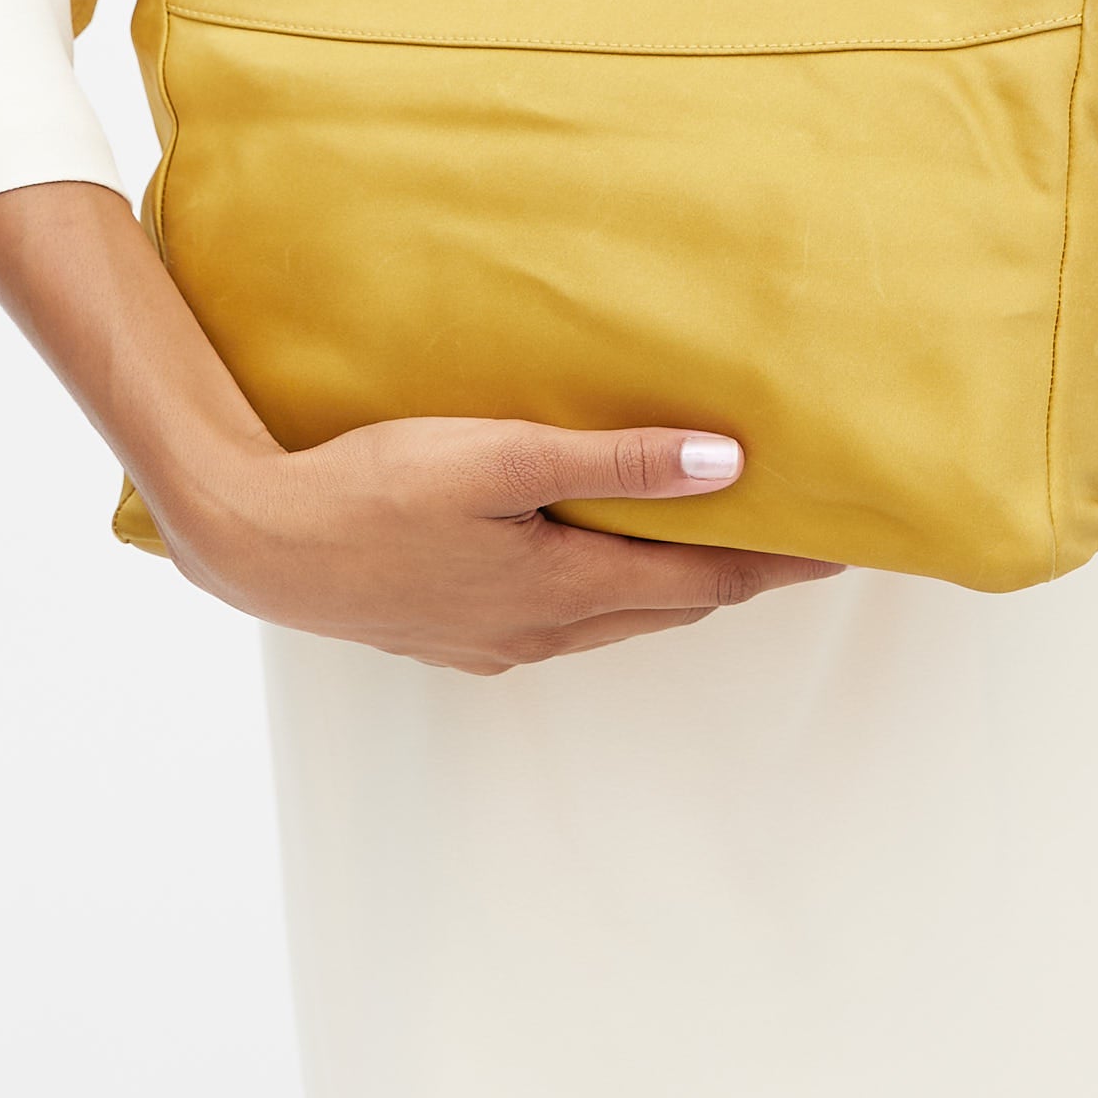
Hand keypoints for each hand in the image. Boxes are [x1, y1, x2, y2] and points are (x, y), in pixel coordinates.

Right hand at [152, 414, 844, 672]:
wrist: (255, 540)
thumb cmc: (373, 489)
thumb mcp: (502, 456)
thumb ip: (616, 457)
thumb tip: (726, 467)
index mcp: (563, 588)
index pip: (703, 580)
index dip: (775, 562)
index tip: (842, 546)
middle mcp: (540, 630)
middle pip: (667, 604)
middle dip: (735, 573)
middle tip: (792, 539)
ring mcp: (493, 642)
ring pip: (612, 616)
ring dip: (669, 584)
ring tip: (711, 542)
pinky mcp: (452, 636)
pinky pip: (559, 619)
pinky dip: (604, 590)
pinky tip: (591, 560)